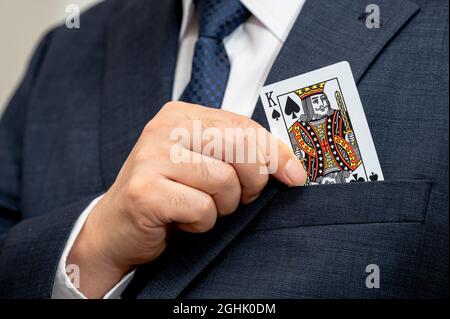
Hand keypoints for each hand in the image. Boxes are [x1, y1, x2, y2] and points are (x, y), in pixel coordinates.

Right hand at [67, 101, 305, 297]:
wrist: (117, 226)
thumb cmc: (166, 194)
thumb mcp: (204, 164)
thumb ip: (238, 153)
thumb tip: (289, 164)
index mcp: (181, 115)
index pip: (243, 125)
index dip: (274, 152)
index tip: (293, 174)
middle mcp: (165, 128)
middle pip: (239, 147)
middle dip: (251, 180)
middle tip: (238, 197)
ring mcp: (152, 157)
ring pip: (224, 181)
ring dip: (221, 206)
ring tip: (200, 207)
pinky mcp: (146, 189)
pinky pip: (202, 208)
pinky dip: (201, 223)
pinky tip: (182, 220)